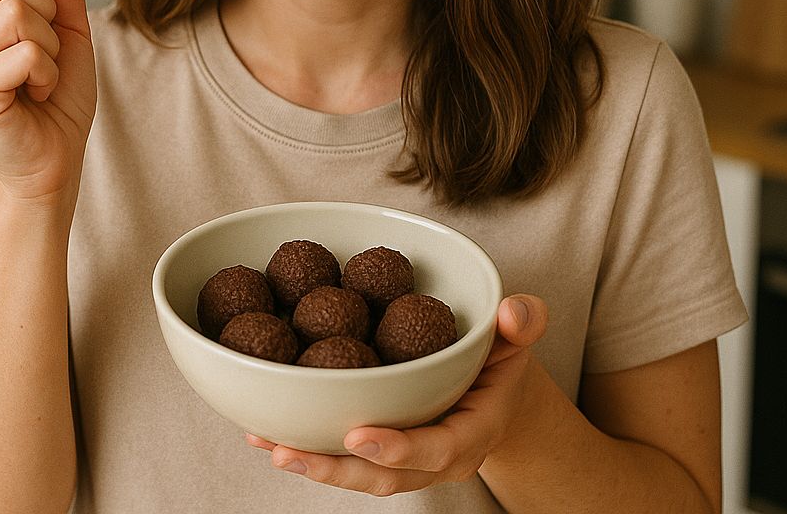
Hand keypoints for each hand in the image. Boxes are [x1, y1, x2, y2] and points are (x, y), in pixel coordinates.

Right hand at [0, 0, 96, 203]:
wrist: (55, 159)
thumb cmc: (56, 95)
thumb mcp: (67, 27)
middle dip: (45, 8)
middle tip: (46, 49)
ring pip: (17, 11)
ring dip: (50, 44)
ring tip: (41, 75)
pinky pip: (25, 51)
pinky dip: (48, 71)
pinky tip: (38, 93)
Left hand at [247, 294, 548, 495]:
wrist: (492, 387)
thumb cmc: (501, 356)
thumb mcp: (517, 335)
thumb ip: (522, 321)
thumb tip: (514, 310)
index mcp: (470, 431)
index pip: (437, 448)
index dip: (400, 448)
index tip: (359, 436)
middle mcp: (432, 455)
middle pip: (384, 476)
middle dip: (335, 469)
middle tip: (290, 453)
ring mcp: (404, 456)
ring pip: (356, 473)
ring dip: (311, 463)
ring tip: (267, 444)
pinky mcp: (380, 447)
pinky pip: (342, 455)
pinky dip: (306, 446)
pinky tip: (264, 431)